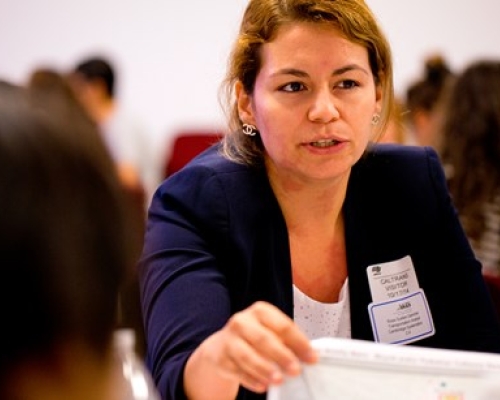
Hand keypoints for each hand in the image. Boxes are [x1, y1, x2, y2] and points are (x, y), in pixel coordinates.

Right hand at [187, 301, 317, 395]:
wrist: (224, 346)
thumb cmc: (255, 338)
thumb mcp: (271, 332)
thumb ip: (288, 341)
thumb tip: (309, 356)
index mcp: (260, 311)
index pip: (283, 325)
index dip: (299, 342)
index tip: (312, 357)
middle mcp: (242, 321)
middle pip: (263, 338)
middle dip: (281, 355)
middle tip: (296, 370)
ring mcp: (229, 339)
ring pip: (247, 355)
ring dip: (264, 368)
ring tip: (279, 380)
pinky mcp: (221, 357)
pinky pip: (237, 370)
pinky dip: (251, 379)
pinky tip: (262, 386)